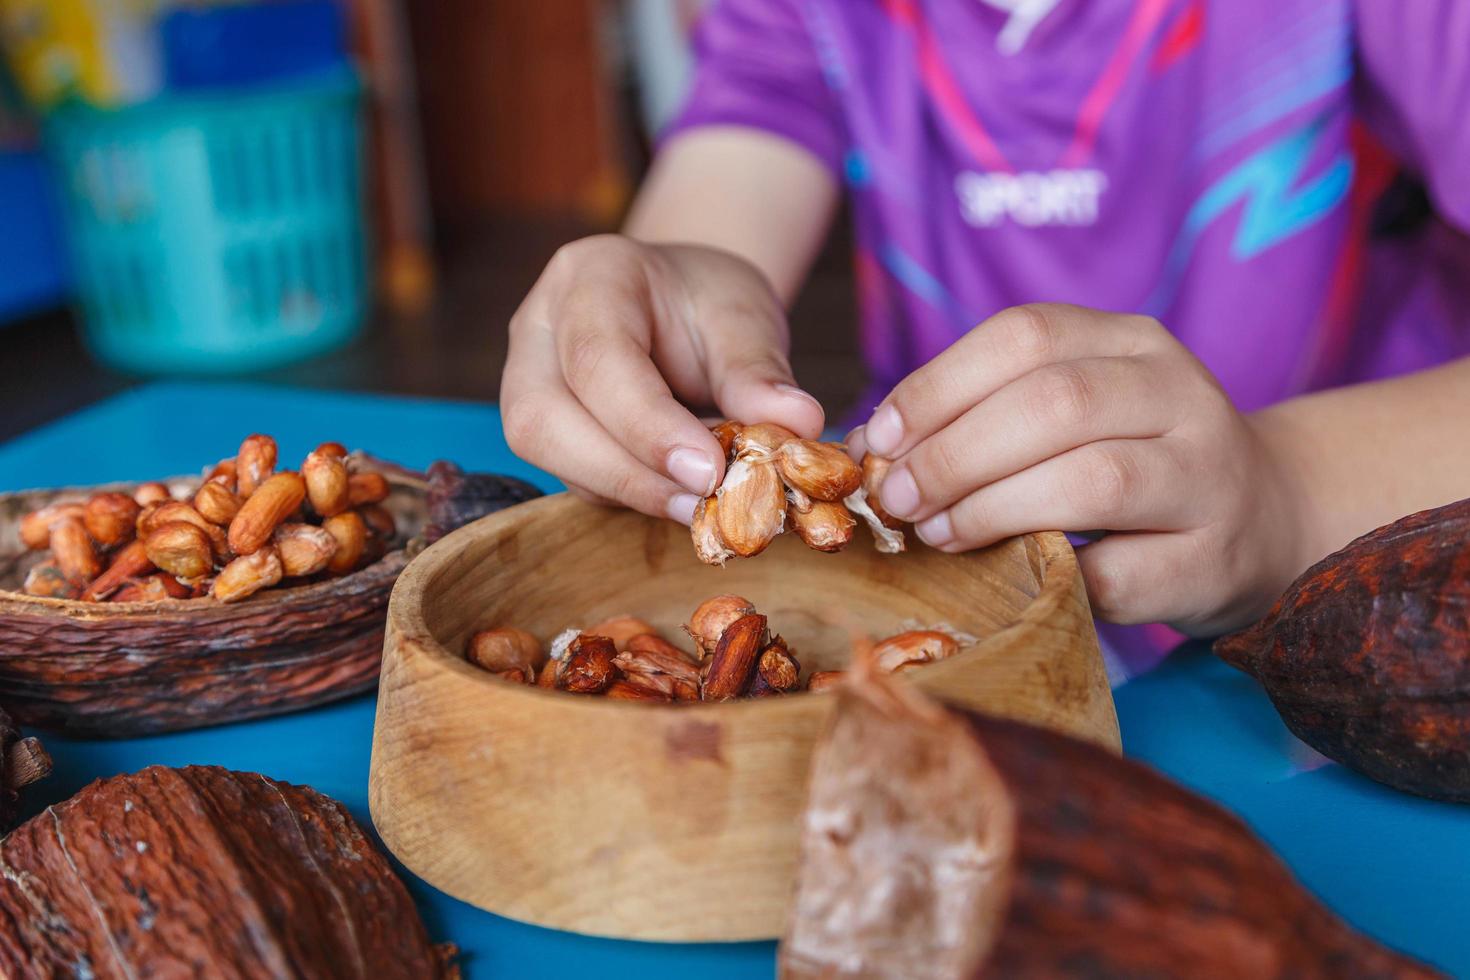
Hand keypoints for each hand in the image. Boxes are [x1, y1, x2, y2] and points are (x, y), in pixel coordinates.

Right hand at [502, 235, 824, 521]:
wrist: (681, 305)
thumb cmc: (708, 303)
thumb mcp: (745, 317)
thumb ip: (759, 371)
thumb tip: (798, 425)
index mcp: (589, 276)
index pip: (599, 358)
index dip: (648, 425)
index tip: (709, 471)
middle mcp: (539, 328)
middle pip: (545, 418)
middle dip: (626, 473)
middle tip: (703, 501)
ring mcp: (527, 381)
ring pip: (548, 455)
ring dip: (627, 491)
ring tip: (701, 504)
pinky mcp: (543, 430)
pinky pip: (574, 476)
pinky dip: (630, 494)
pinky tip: (681, 495)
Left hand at [855, 304, 1308, 634]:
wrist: (1259, 521)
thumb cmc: (1131, 461)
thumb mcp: (1069, 414)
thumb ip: (982, 415)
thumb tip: (869, 447)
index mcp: (1131, 341)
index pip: (1025, 335)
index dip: (937, 386)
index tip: (880, 439)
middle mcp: (1179, 393)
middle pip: (1054, 403)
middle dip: (953, 454)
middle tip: (895, 500)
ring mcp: (1206, 475)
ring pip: (1090, 479)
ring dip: (992, 510)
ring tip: (937, 534)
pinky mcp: (1211, 559)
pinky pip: (1116, 572)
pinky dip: (1050, 578)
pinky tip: (1011, 581)